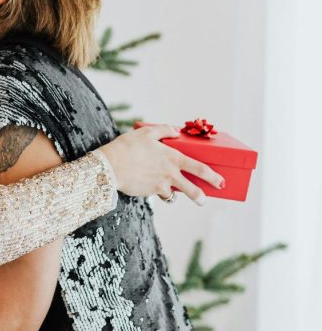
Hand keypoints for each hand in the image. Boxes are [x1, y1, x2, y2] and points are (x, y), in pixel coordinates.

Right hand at [97, 124, 224, 204]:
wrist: (110, 166)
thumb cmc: (127, 147)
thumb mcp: (146, 133)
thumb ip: (164, 130)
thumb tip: (175, 131)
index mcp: (173, 157)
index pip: (199, 168)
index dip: (212, 176)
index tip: (220, 182)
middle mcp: (170, 173)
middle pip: (193, 189)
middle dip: (201, 196)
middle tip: (204, 200)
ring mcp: (160, 185)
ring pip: (174, 195)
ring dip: (177, 196)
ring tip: (178, 197)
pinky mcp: (149, 193)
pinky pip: (158, 194)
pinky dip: (158, 193)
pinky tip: (153, 188)